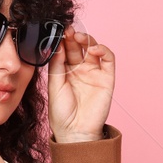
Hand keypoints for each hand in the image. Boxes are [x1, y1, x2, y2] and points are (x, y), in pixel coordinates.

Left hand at [47, 27, 114, 142]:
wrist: (74, 132)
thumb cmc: (61, 113)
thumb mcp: (54, 85)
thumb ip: (56, 65)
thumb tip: (57, 44)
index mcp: (65, 71)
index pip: (65, 49)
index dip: (62, 40)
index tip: (56, 31)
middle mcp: (80, 69)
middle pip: (78, 47)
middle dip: (72, 37)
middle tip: (66, 30)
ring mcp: (94, 72)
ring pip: (93, 49)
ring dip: (87, 40)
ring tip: (77, 36)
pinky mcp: (107, 78)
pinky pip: (108, 59)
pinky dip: (103, 50)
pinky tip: (94, 49)